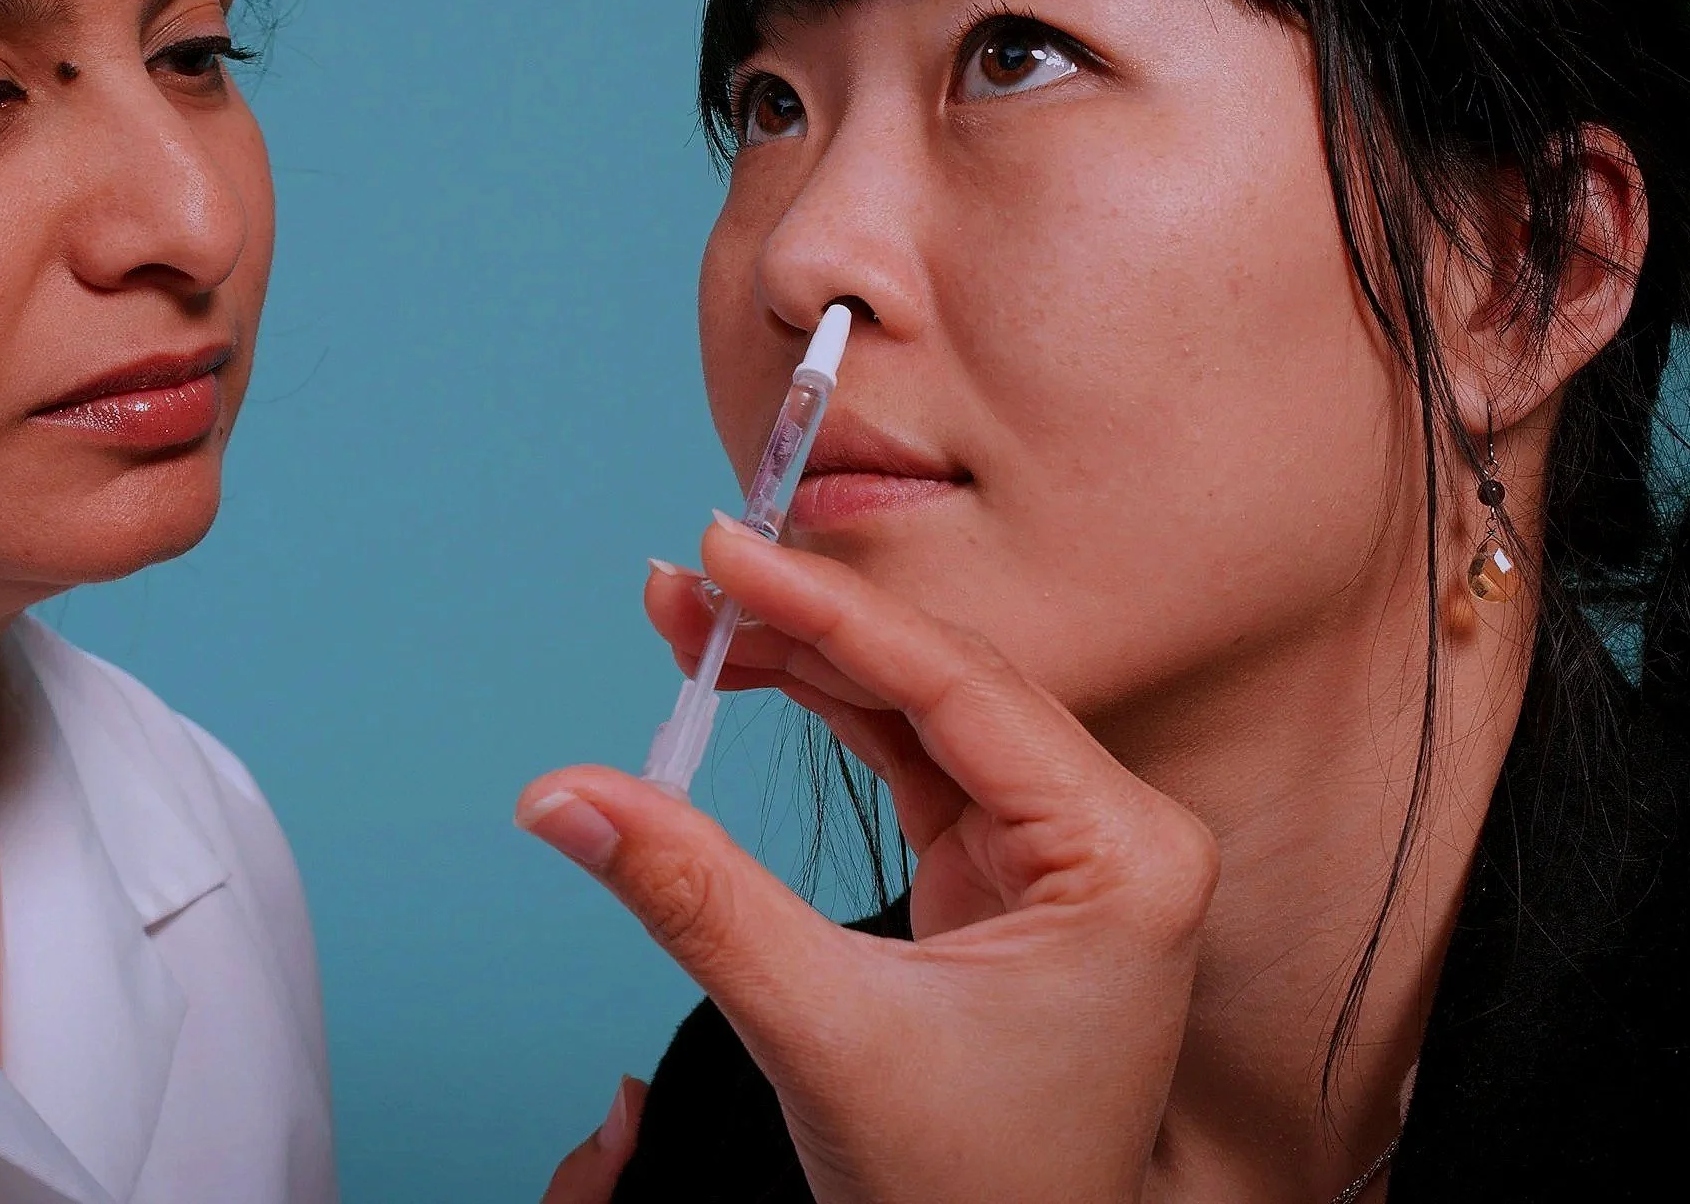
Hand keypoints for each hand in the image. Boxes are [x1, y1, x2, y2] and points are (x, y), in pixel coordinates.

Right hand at [517, 516, 1216, 1203]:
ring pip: (920, 706)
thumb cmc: (968, 1187)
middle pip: (942, 678)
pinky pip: (913, 758)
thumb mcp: (822, 1031)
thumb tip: (563, 795)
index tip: (728, 549)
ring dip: (806, 660)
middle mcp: (1113, 834)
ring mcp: (1063, 848)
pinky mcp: (1007, 868)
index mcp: (1126, 857)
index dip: (831, 607)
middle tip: (687, 575)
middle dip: (806, 623)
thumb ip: (693, 896)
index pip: (961, 686)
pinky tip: (752, 671)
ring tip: (691, 614)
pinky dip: (827, 716)